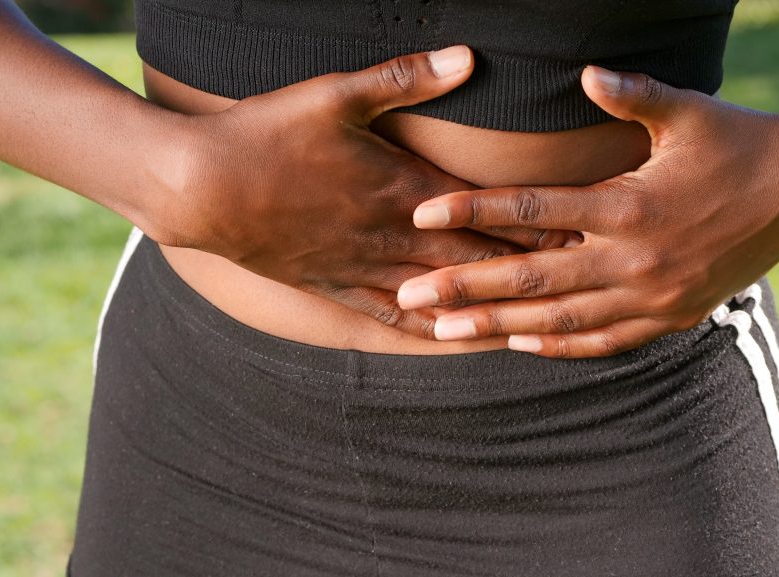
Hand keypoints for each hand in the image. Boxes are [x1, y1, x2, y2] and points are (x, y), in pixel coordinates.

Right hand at [141, 46, 570, 337]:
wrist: (201, 188)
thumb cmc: (266, 134)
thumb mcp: (335, 94)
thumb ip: (406, 79)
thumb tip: (469, 57)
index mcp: (398, 186)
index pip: (481, 211)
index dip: (532, 223)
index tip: (577, 232)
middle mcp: (390, 234)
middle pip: (473, 258)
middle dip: (526, 271)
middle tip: (574, 284)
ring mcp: (362, 265)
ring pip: (439, 294)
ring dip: (487, 307)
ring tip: (528, 323)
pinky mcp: (333, 284)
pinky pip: (390, 315)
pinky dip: (427, 327)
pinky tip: (448, 337)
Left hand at [396, 66, 778, 356]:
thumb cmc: (739, 141)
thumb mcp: (689, 111)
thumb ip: (632, 95)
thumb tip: (584, 74)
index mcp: (631, 205)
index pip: (534, 209)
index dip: (474, 210)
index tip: (421, 216)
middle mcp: (635, 260)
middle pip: (532, 277)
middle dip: (465, 288)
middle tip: (409, 298)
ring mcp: (653, 296)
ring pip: (560, 319)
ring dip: (498, 325)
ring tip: (444, 333)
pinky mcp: (670, 317)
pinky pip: (604, 340)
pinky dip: (560, 345)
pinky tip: (520, 344)